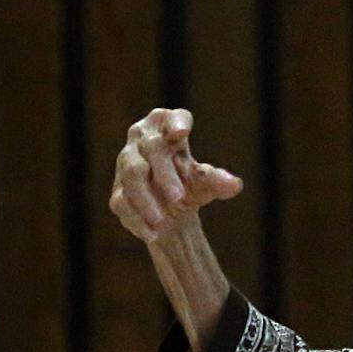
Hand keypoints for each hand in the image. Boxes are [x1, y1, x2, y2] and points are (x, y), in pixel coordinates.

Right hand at [109, 107, 242, 243]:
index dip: (175, 122)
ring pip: (132, 175)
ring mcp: (125, 164)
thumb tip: (234, 185)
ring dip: (146, 200)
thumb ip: (217, 180)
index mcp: (167, 127)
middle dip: (163, 174)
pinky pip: (122, 203)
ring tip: (163, 222)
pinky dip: (136, 219)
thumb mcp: (205, 181)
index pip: (170, 118)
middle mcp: (142, 140)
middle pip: (151, 150)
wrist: (170, 208)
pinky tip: (152, 234)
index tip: (182, 132)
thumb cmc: (189, 180)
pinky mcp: (118, 190)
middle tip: (178, 197)